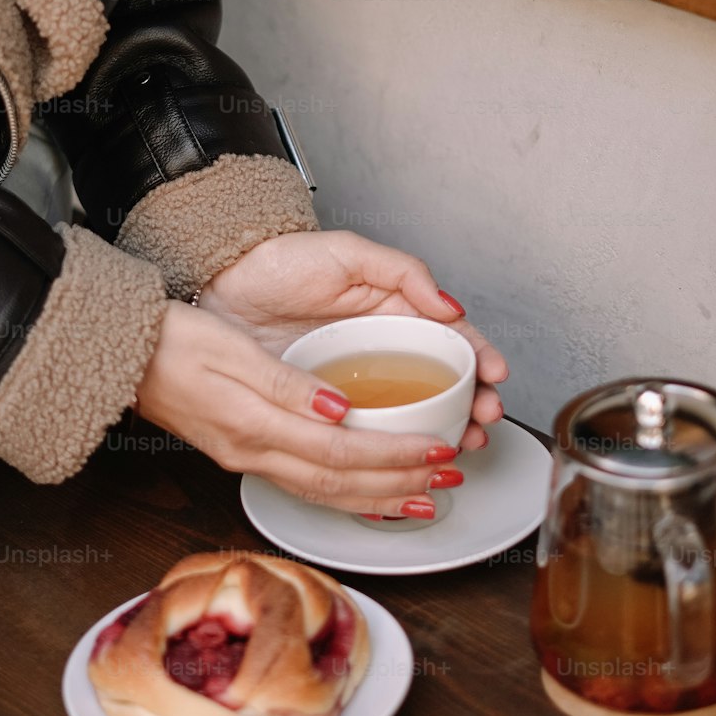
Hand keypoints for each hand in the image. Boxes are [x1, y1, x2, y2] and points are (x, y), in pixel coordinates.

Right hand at [135, 302, 466, 516]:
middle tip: (446, 476)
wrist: (122, 354)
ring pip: (324, 492)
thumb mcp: (232, 351)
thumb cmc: (171, 342)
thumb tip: (341, 409)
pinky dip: (343, 495)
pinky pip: (305, 486)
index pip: (339, 452)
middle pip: (338, 482)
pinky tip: (367, 495)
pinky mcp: (243, 454)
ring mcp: (246, 459)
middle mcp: (253, 452)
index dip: (392, 457)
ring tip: (423, 499)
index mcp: (254, 425)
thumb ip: (287, 384)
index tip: (434, 451)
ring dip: (377, 499)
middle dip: (398, 484)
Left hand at [197, 230, 507, 450]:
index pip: (450, 339)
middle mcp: (380, 353)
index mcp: (394, 314)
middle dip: (472, 404)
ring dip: (442, 431)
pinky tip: (409, 461)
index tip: (495, 375)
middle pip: (442, 385)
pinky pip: (365, 435)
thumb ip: (401, 271)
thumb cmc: (279, 264)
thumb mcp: (347, 254)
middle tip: (483, 419)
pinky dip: (390, 451)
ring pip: (411, 416)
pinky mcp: (324, 411)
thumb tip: (448, 304)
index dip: (479, 358)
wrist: (220, 286)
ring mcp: (356, 384)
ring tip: (460, 443)